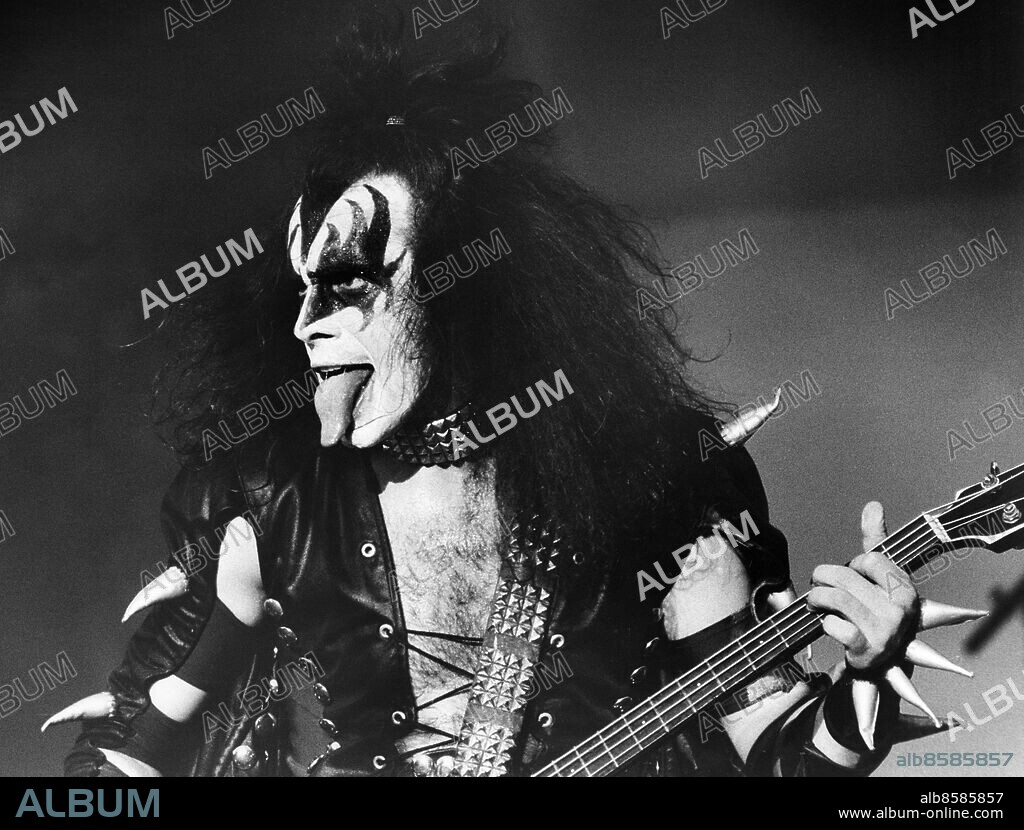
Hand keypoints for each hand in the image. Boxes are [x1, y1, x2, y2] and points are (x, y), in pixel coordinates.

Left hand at [807, 501, 919, 671]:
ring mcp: (885, 632)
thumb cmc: (879, 611)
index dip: (852, 565)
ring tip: (815, 601)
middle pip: (845, 577)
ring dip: (817, 597)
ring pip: (835, 599)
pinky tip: (828, 624)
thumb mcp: (882, 578)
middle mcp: (900, 610)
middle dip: (822, 577)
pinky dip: (824, 623)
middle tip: (818, 584)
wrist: (883, 662)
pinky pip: (834, 626)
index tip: (852, 575)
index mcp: (906, 589)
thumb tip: (873, 505)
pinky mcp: (866, 650)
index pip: (868, 559)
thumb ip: (876, 542)